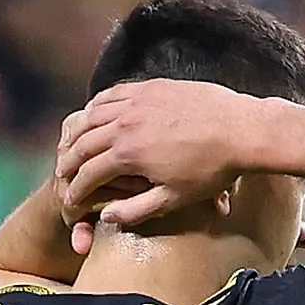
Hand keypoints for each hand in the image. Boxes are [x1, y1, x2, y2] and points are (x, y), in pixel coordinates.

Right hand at [55, 79, 271, 231]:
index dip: (76, 189)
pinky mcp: (150, 88)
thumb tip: (106, 216)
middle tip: (62, 173)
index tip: (70, 199)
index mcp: (128, 154)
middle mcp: (125, 124)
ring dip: (78, 132)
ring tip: (71, 145)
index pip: (89, 173)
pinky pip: (113, 94)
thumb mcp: (174, 200)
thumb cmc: (212, 171)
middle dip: (69, 161)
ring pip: (93, 116)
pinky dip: (98, 106)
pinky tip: (94, 113)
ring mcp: (136, 101)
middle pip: (83, 143)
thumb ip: (137, 210)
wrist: (242, 130)